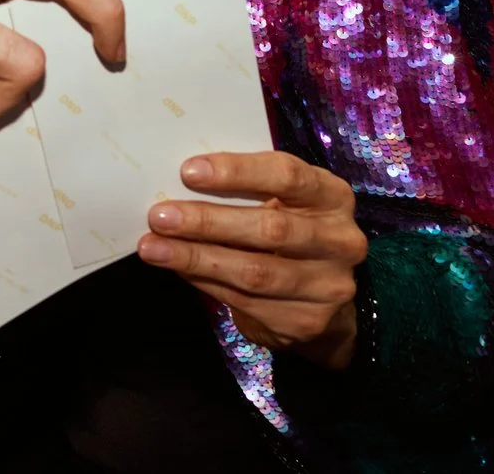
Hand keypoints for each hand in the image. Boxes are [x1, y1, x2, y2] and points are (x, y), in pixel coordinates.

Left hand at [136, 151, 365, 368]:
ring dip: (196, 258)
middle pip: (270, 228)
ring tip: (153, 248)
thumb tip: (175, 185)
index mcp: (332, 196)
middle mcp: (340, 240)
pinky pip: (246, 302)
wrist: (322, 298)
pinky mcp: (308, 321)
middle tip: (159, 216)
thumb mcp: (280, 201)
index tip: (188, 171)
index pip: (287, 175)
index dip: (237, 172)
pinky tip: (178, 269)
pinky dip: (205, 283)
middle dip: (207, 221)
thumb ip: (244, 191)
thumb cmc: (288, 229)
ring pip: (255, 271)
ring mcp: (329, 285)